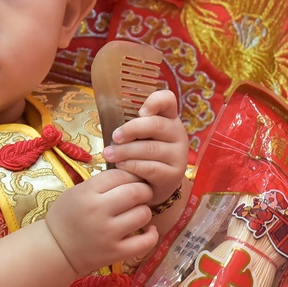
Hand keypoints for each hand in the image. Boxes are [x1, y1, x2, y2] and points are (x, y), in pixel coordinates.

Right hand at [43, 169, 156, 274]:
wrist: (56, 250)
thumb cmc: (65, 217)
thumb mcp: (76, 192)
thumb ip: (101, 184)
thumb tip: (131, 175)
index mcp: (87, 193)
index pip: (120, 175)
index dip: (130, 175)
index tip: (131, 180)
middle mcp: (99, 211)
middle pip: (136, 192)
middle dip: (143, 190)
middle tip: (141, 194)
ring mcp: (109, 234)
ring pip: (143, 214)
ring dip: (145, 210)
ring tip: (138, 212)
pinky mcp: (116, 253)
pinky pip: (145, 242)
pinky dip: (152, 235)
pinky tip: (148, 230)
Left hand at [101, 89, 187, 208]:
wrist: (154, 186)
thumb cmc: (142, 155)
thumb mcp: (139, 137)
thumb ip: (132, 127)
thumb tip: (109, 117)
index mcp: (169, 118)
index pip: (167, 100)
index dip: (155, 101)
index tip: (141, 111)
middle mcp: (178, 134)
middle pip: (156, 125)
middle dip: (131, 130)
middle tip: (114, 137)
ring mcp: (179, 155)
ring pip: (151, 148)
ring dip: (126, 151)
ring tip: (109, 154)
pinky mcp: (174, 175)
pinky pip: (151, 168)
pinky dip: (132, 166)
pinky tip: (120, 166)